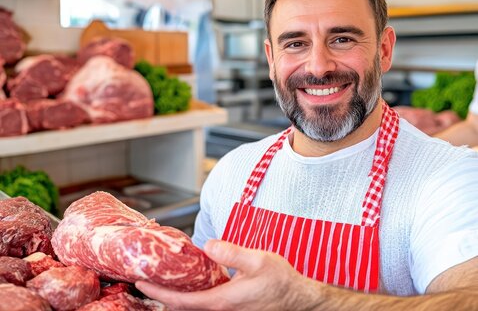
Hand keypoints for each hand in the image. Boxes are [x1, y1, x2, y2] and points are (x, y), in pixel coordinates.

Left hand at [136, 239, 321, 310]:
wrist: (299, 300)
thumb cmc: (280, 282)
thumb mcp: (257, 261)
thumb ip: (231, 253)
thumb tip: (207, 246)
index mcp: (222, 301)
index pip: (181, 301)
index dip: (158, 292)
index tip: (141, 282)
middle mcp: (221, 310)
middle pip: (184, 306)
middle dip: (163, 293)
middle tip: (147, 276)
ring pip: (194, 304)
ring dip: (177, 293)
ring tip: (164, 276)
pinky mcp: (233, 307)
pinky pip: (205, 301)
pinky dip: (193, 292)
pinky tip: (192, 279)